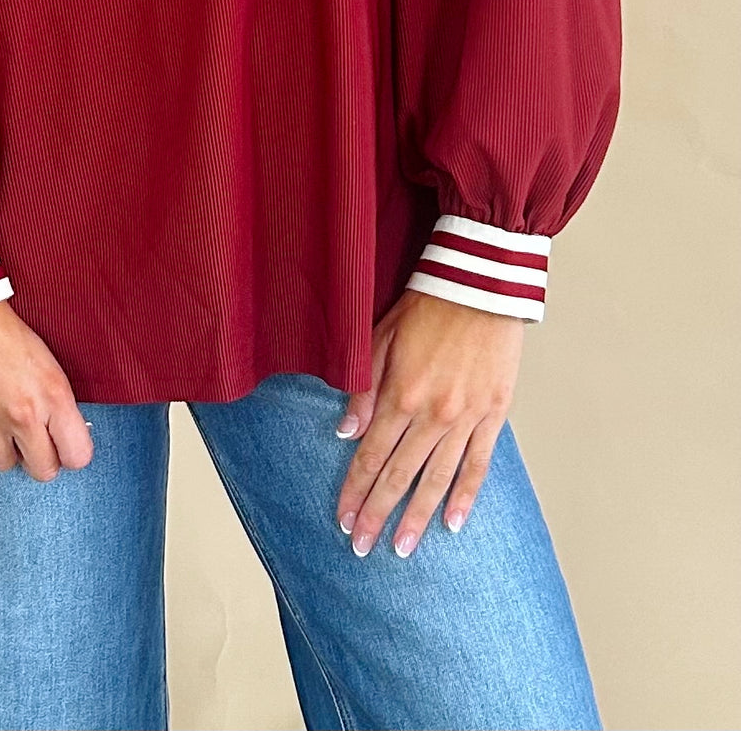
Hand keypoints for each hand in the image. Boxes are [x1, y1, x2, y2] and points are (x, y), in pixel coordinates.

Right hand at [0, 299, 93, 481]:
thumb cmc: (2, 330)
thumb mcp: (46, 361)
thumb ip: (56, 402)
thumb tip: (61, 435)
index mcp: (53, 394)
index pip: (78, 455)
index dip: (69, 451)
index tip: (61, 443)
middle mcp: (24, 414)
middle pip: (43, 471)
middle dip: (38, 458)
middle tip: (30, 439)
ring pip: (4, 465)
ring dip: (3, 447)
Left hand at [333, 287, 523, 556]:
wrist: (482, 287)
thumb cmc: (427, 306)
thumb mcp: (381, 337)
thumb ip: (363, 388)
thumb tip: (344, 432)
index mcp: (401, 394)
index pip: (371, 455)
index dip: (355, 490)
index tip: (342, 519)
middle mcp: (433, 414)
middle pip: (400, 476)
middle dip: (378, 513)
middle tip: (362, 547)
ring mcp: (466, 418)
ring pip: (438, 479)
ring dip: (418, 517)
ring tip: (402, 548)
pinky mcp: (494, 415)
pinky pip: (478, 465)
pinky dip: (465, 496)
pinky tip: (453, 524)